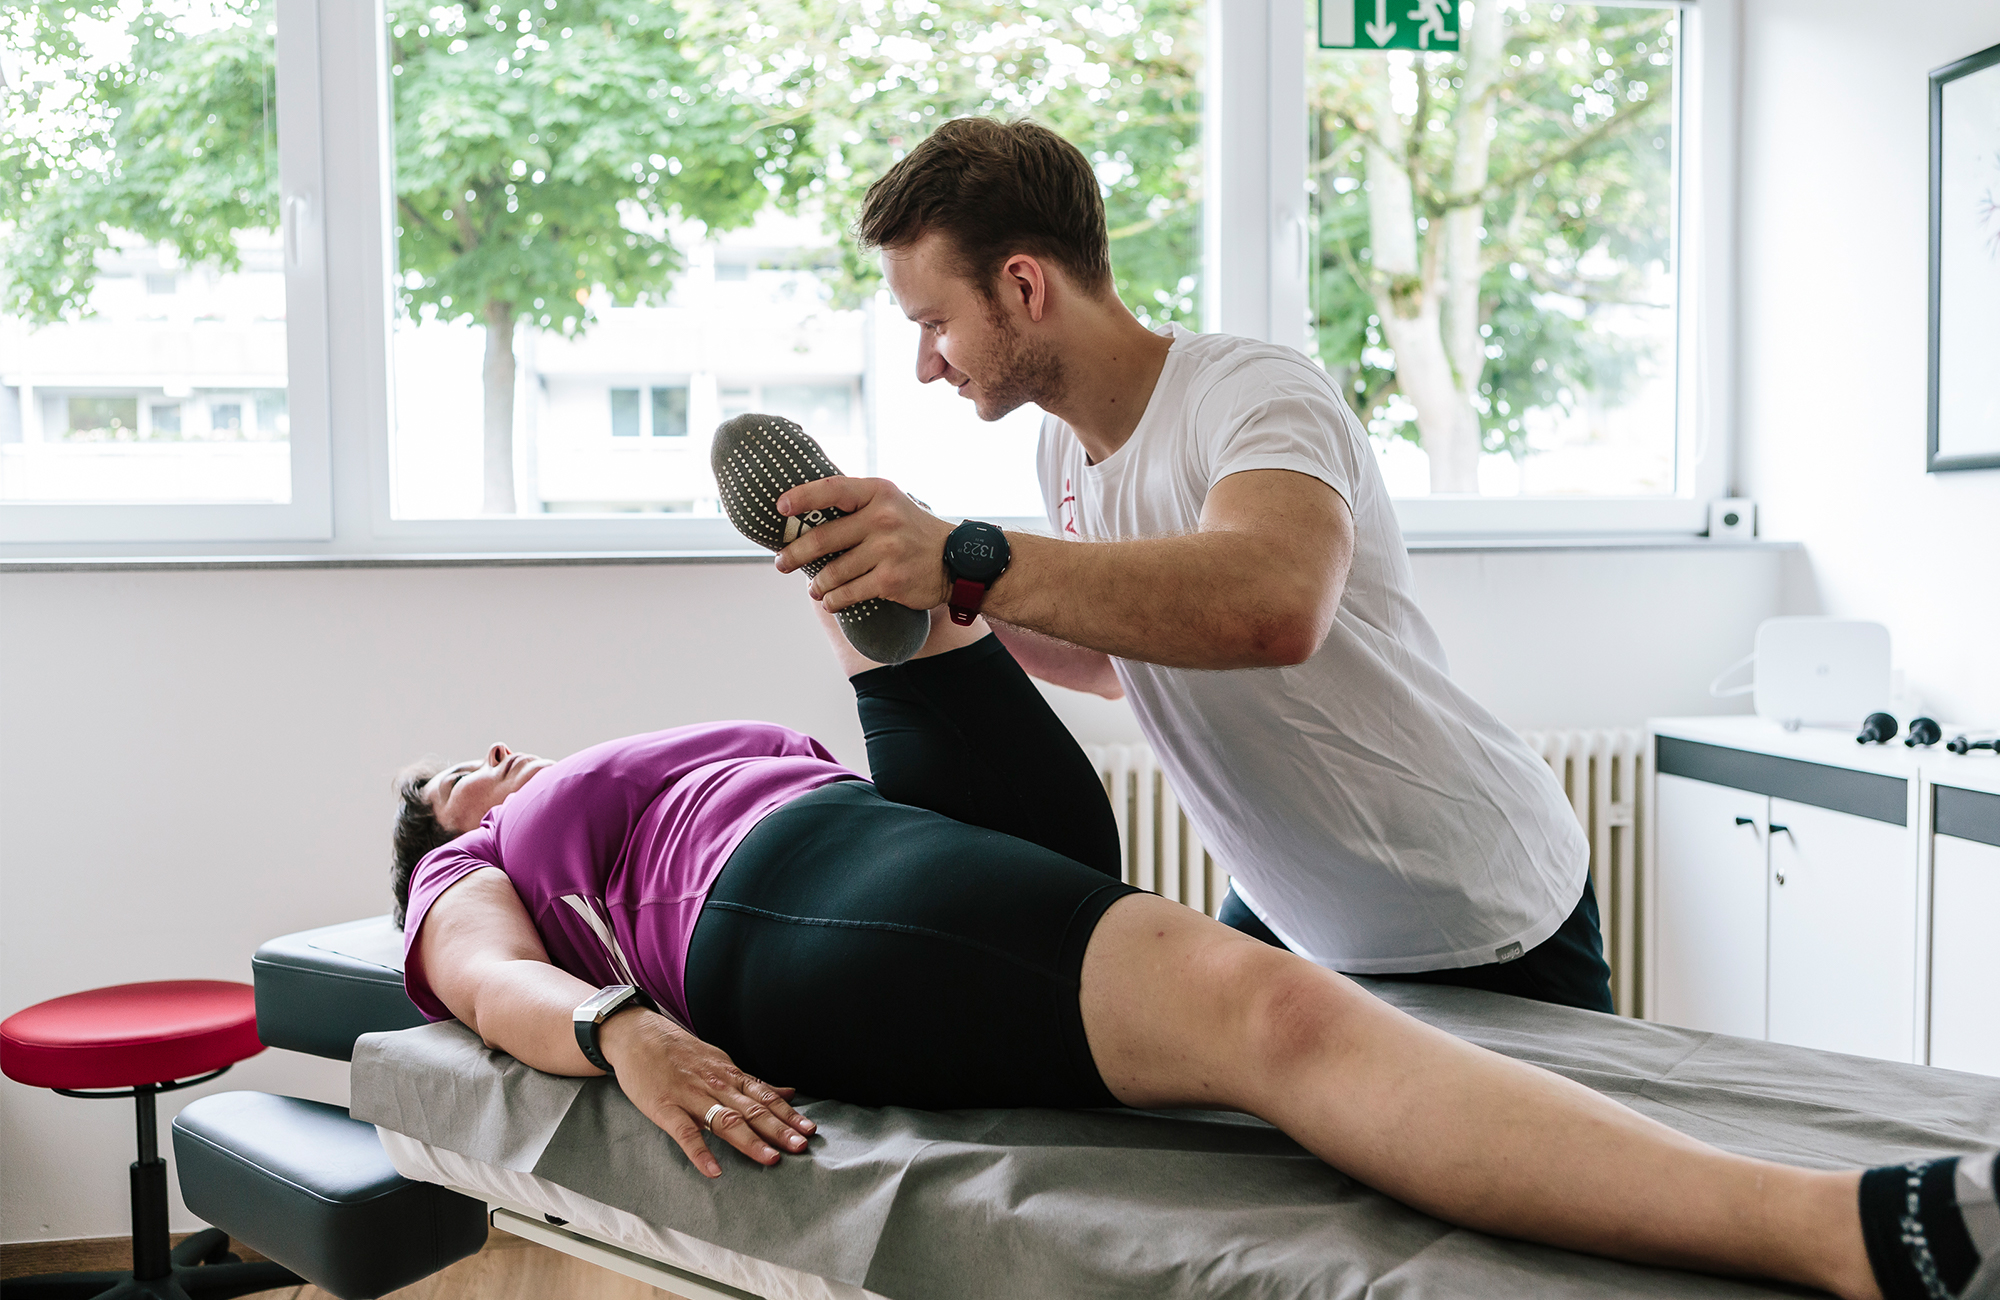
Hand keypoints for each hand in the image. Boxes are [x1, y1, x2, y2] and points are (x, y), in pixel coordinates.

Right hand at [600, 1010, 815, 1177]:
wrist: (637, 1035)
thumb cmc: (680, 1053)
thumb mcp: (720, 1061)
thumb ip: (751, 1082)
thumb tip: (788, 1092)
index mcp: (729, 1076)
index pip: (765, 1096)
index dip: (788, 1114)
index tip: (810, 1130)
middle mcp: (716, 1085)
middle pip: (752, 1109)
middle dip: (778, 1129)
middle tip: (801, 1146)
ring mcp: (690, 1096)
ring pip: (725, 1120)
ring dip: (750, 1141)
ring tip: (770, 1159)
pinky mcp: (665, 1107)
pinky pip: (684, 1132)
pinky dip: (700, 1152)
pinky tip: (714, 1170)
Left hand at [773, 476, 954, 612]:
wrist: (958, 561)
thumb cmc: (913, 531)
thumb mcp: (890, 504)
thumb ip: (856, 505)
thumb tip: (805, 518)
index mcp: (879, 493)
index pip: (832, 489)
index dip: (802, 497)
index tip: (780, 508)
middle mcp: (882, 518)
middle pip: (823, 538)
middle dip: (795, 554)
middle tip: (781, 562)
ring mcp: (887, 550)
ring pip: (833, 572)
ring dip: (817, 585)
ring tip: (814, 588)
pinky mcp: (891, 580)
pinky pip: (848, 593)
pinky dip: (834, 601)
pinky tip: (830, 601)